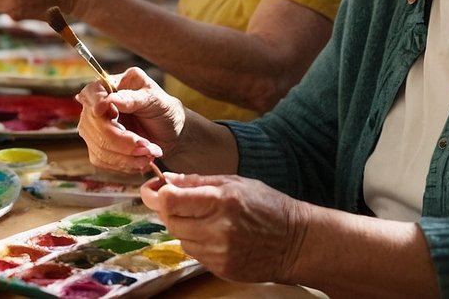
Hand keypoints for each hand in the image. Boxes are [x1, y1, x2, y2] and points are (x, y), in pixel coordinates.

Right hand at [76, 67, 184, 173]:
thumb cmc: (165, 110)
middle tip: (146, 146)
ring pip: (98, 146)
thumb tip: (110, 99)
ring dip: (125, 156)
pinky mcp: (99, 147)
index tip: (105, 112)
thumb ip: (132, 98)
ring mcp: (96, 127)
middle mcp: (99, 105)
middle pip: (93, 124)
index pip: (92, 92)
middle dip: (120, 139)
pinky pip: (102, 160)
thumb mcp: (155, 99)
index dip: (95, 102)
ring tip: (149, 154)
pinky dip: (124, 164)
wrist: (172, 133)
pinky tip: (142, 161)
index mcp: (113, 85)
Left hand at [140, 173, 304, 282]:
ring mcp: (219, 253)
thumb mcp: (234, 183)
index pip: (171, 201)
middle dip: (170, 209)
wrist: (295, 242)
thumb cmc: (267, 206)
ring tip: (207, 218)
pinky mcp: (221, 269)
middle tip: (180, 201)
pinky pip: (195, 253)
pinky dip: (198, 242)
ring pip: (180, 238)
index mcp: (221, 201)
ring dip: (185, 226)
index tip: (152, 189)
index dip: (156, 194)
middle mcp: (217, 229)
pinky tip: (216, 234)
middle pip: (170, 221)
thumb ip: (197, 181)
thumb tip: (166, 179)